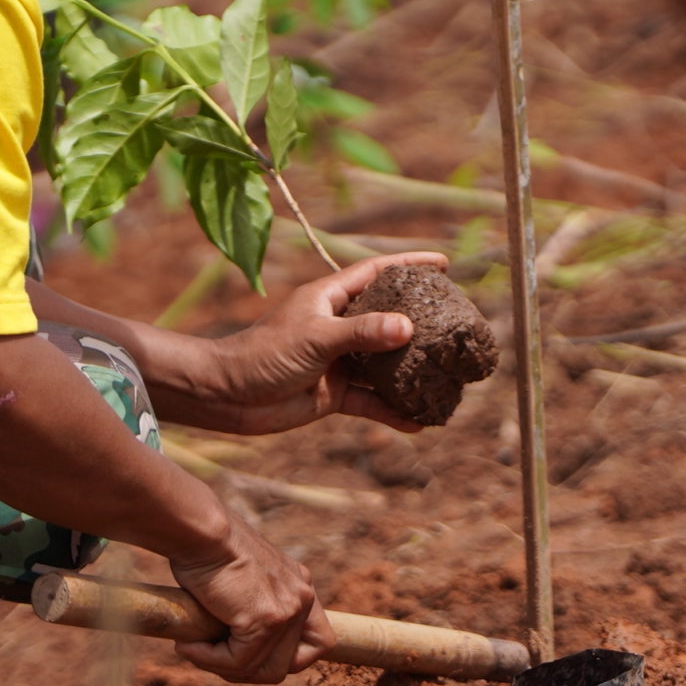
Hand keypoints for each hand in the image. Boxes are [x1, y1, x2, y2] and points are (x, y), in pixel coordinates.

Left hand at [164, 252, 443, 435]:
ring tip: (447, 380)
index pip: (376, 273)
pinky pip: (372, 401)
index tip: (442, 264)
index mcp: (330, 298)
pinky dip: (393, 411)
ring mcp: (338, 361)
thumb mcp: (316, 337)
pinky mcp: (334, 393)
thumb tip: (407, 326)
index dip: (408, 266)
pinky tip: (418, 422)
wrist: (229, 395)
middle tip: (456, 327)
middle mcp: (338, 327)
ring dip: (411, 373)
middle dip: (421, 323)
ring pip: (385, 365)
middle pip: (388, 319)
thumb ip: (361, 333)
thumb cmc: (264, 354)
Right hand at [168, 514, 332, 682]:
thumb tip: (232, 645)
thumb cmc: (206, 547)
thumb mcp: (242, 577)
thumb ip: (250, 605)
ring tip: (195, 650)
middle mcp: (301, 597)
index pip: (317, 641)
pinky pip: (237, 661)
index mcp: (299, 585)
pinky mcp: (265, 620)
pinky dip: (209, 660)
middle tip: (212, 657)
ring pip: (264, 670)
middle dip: (248, 670)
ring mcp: (287, 610)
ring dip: (225, 668)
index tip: (253, 658)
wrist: (199, 530)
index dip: (289, 660)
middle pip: (289, 664)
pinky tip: (188, 645)